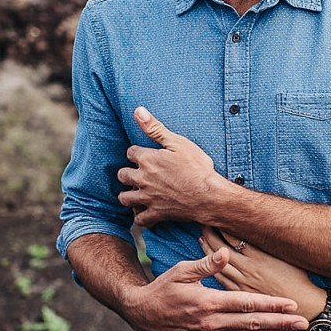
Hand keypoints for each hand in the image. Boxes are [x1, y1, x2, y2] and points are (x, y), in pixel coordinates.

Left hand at [117, 107, 227, 226]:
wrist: (208, 195)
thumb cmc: (196, 168)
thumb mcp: (178, 142)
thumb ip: (155, 128)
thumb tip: (138, 111)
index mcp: (147, 159)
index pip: (130, 152)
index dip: (137, 153)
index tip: (144, 154)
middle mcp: (142, 179)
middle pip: (122, 175)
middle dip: (127, 173)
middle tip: (137, 173)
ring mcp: (147, 198)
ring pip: (125, 198)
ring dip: (128, 195)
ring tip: (135, 193)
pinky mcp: (156, 214)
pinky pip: (139, 219)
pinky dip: (140, 217)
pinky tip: (144, 212)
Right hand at [120, 247, 307, 330]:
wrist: (142, 314)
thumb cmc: (163, 288)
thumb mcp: (181, 270)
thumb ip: (206, 264)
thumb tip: (225, 252)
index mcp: (208, 302)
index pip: (246, 304)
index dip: (271, 305)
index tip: (291, 305)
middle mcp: (212, 323)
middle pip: (253, 324)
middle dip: (280, 324)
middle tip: (303, 324)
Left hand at [199, 227, 326, 319]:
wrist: (302, 305)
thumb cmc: (298, 278)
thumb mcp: (287, 255)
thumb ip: (270, 241)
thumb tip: (260, 225)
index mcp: (260, 256)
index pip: (235, 236)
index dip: (224, 224)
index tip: (217, 213)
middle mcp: (249, 268)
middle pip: (222, 248)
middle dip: (212, 233)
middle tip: (203, 221)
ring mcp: (243, 281)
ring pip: (219, 263)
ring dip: (209, 249)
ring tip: (202, 236)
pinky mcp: (241, 293)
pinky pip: (222, 278)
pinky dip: (213, 267)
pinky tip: (208, 260)